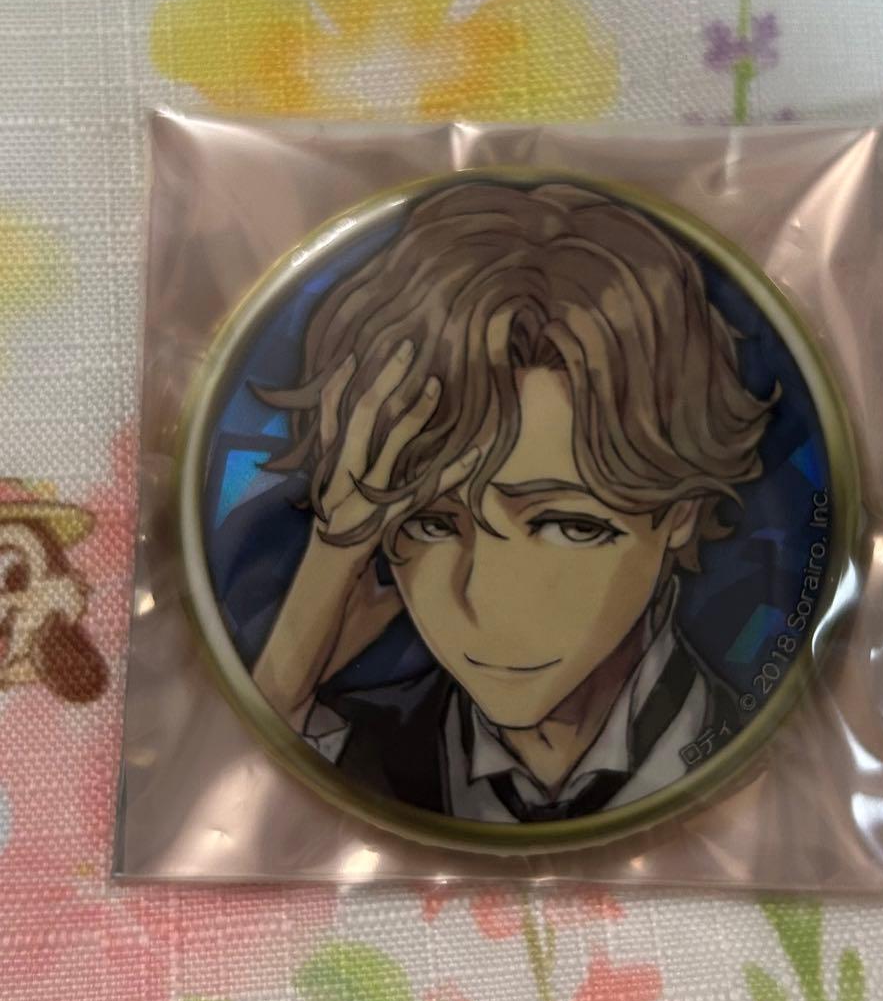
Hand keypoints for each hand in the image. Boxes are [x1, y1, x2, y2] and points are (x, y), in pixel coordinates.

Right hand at [253, 340, 477, 725]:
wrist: (299, 655)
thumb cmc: (334, 626)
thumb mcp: (372, 587)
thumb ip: (390, 563)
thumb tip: (417, 555)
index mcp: (337, 505)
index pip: (348, 443)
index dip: (360, 404)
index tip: (379, 369)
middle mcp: (338, 501)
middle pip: (357, 429)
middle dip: (380, 384)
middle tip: (405, 345)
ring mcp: (347, 515)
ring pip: (373, 449)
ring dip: (403, 409)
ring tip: (427, 373)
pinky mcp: (361, 537)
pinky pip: (406, 496)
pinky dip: (442, 471)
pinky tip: (464, 451)